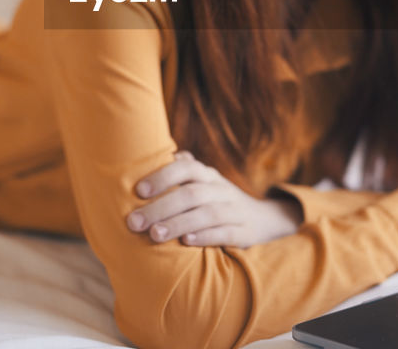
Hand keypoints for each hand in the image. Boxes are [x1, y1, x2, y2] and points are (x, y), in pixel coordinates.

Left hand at [126, 151, 302, 248]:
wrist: (262, 218)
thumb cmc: (217, 199)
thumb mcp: (203, 181)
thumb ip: (180, 169)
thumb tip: (149, 155)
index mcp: (208, 175)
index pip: (187, 168)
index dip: (163, 177)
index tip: (138, 191)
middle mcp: (221, 190)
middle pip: (191, 195)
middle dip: (161, 207)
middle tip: (134, 222)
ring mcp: (234, 211)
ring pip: (207, 215)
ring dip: (179, 224)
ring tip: (154, 234)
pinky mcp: (243, 233)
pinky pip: (225, 234)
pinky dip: (205, 237)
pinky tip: (186, 242)